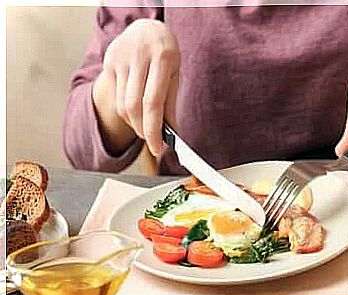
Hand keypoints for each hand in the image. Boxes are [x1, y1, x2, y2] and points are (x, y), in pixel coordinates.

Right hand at [93, 19, 179, 156]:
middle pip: (134, 107)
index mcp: (162, 58)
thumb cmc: (165, 53)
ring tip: (145, 125)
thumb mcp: (175, 74)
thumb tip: (172, 135)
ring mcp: (120, 58)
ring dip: (134, 123)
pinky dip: (126, 111)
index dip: (154, 130)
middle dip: (143, 130)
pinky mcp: (108, 62)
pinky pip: (115, 97)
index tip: (158, 149)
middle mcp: (138, 57)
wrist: (147, 27)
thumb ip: (170, 104)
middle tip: (152, 141)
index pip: (153, 103)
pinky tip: (135, 111)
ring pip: (122, 105)